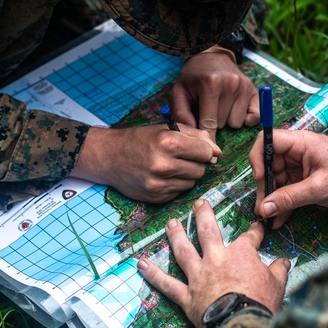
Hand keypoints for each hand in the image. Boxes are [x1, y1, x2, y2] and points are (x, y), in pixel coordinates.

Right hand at [71, 124, 222, 203]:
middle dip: (196, 163)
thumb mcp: (166, 129)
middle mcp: (164, 165)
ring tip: (170, 166)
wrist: (109, 157)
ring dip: (186, 174)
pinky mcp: (156, 197)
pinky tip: (163, 176)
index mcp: (168, 142)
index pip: (206, 152)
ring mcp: (159, 184)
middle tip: (181, 157)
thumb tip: (218, 151)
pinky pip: (180, 192)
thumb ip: (195, 136)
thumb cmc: (139, 139)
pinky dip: (176, 184)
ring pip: (192, 182)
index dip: (205, 150)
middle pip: (201, 169)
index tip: (198, 149)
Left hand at [136, 199, 288, 327]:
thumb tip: (284, 262)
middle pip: (208, 231)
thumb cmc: (260, 302)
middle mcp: (216, 259)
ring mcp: (198, 276)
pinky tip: (141, 264)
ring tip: (171, 224)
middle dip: (204, 215)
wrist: (240, 323)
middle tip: (199, 203)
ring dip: (176, 236)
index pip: (250, 237)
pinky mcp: (187, 296)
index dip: (255, 231)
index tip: (257, 227)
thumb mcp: (277, 284)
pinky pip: (167, 284)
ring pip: (183, 251)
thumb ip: (278, 270)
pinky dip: (153, 275)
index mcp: (241, 255)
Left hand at [169, 47, 258, 141]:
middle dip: (214, 122)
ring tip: (220, 106)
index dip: (206, 138)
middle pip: (223, 125)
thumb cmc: (192, 78)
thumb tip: (191, 134)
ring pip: (237, 123)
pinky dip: (245, 118)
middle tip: (208, 109)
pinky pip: (255, 117)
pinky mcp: (254, 90)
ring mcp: (244, 86)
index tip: (204, 150)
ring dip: (228, 119)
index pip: (209, 122)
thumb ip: (181, 114)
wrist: (210, 56)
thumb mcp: (178, 92)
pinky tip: (234, 109)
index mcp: (211, 84)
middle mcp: (231, 84)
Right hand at [249, 130, 327, 229]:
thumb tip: (265, 208)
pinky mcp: (305, 177)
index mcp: (300, 143)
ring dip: (273, 199)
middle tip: (263, 209)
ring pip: (277, 179)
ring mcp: (300, 164)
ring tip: (270, 218)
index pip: (268, 140)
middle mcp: (297, 151)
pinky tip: (279, 219)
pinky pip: (288, 188)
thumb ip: (290, 198)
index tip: (259, 178)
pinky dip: (283, 202)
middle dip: (265, 186)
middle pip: (270, 163)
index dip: (259, 157)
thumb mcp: (318, 188)